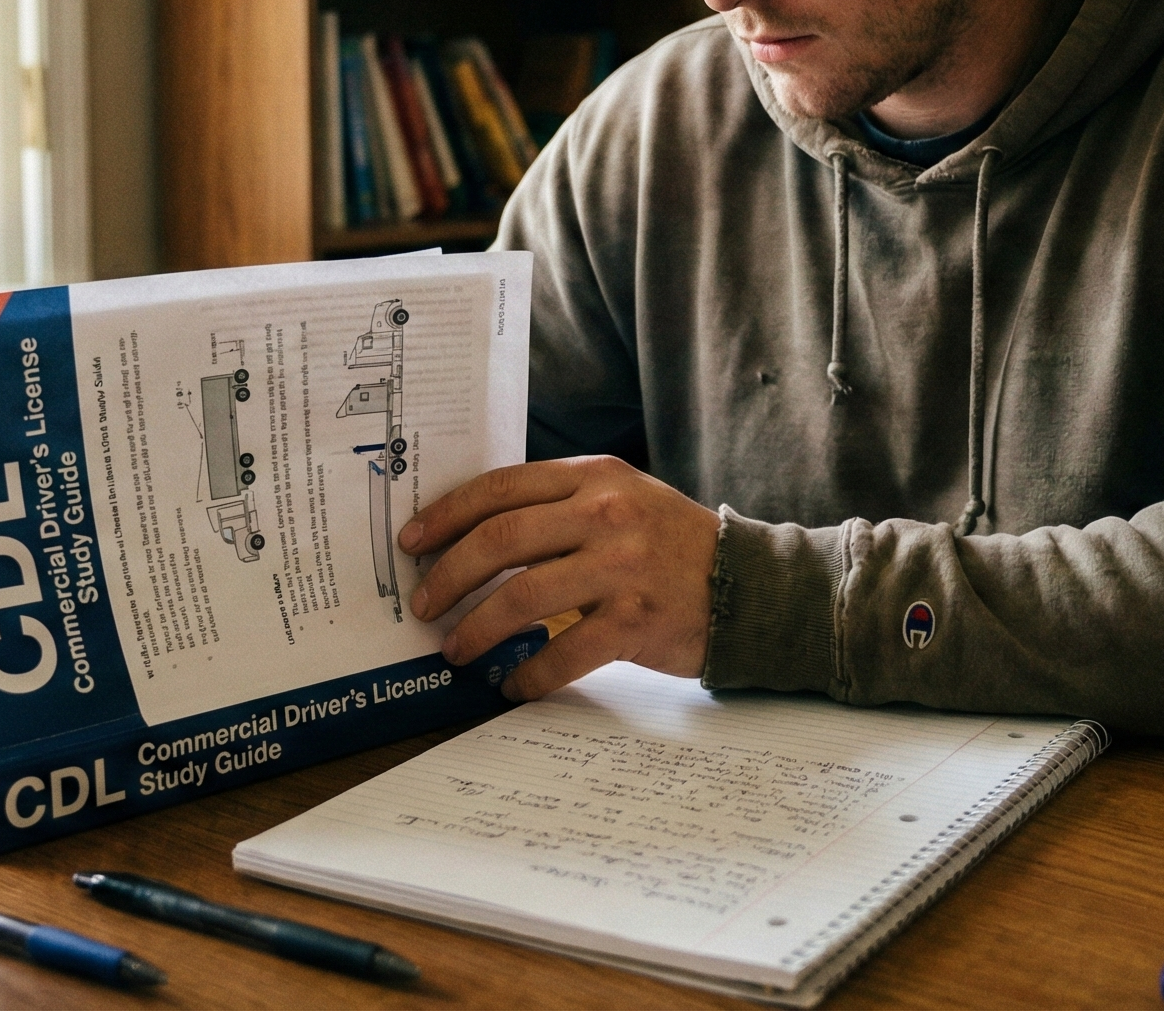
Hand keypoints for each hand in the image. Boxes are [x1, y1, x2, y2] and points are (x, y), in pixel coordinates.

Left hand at [399, 456, 717, 699]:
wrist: (750, 586)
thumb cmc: (672, 547)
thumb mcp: (622, 501)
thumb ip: (560, 507)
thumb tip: (474, 536)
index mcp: (595, 478)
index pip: (502, 488)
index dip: (446, 515)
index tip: (413, 543)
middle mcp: (606, 514)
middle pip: (500, 541)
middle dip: (449, 577)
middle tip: (423, 605)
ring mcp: (623, 568)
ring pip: (522, 598)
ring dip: (477, 630)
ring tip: (457, 650)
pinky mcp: (636, 621)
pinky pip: (563, 653)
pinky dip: (528, 675)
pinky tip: (512, 685)